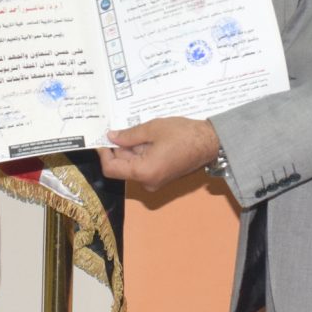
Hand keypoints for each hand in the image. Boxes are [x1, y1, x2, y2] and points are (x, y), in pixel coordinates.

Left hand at [100, 116, 219, 191]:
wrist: (210, 142)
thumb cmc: (183, 134)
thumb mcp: (152, 129)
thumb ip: (128, 135)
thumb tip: (111, 137)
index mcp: (144, 172)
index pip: (111, 169)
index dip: (103, 153)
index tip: (101, 138)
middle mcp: (148, 182)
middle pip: (122, 167)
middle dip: (117, 149)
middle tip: (116, 129)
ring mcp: (155, 181)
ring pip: (132, 166)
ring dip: (130, 150)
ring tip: (135, 130)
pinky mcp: (162, 177)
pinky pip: (143, 167)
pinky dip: (140, 154)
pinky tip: (145, 138)